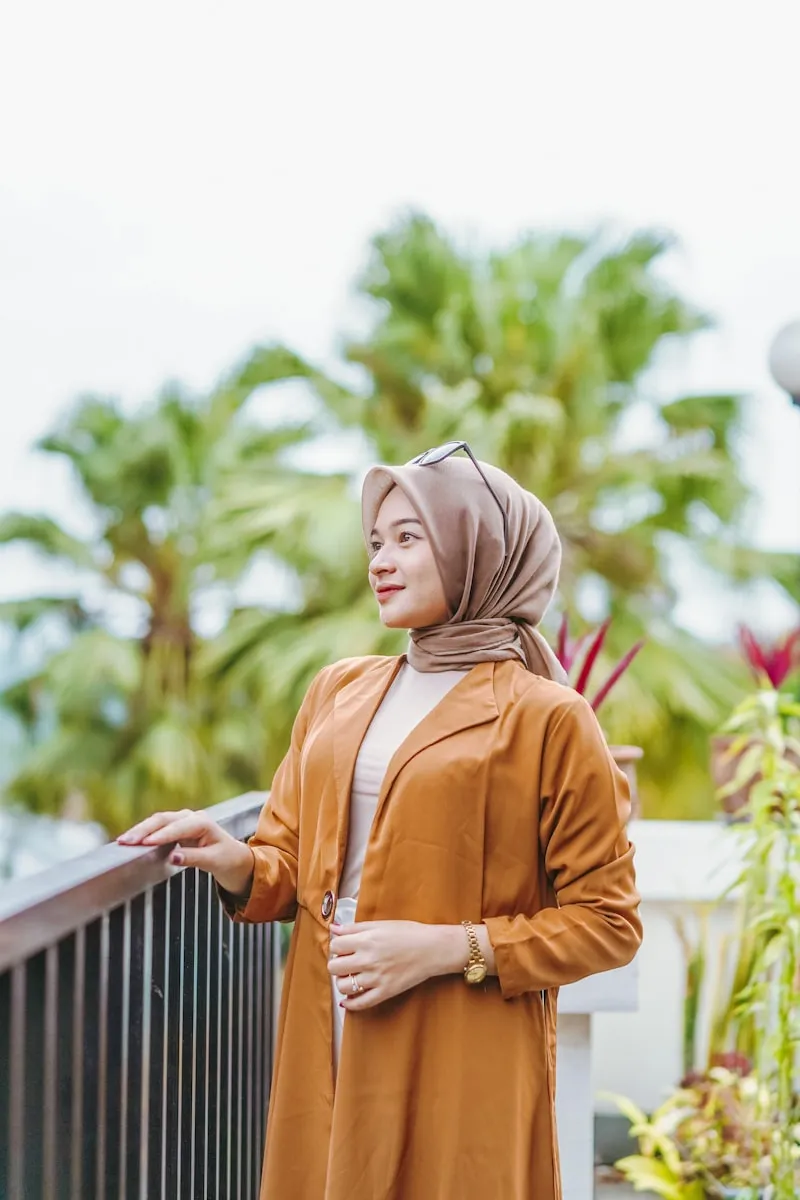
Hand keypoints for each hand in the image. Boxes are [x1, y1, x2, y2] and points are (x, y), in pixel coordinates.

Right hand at [117, 809, 254, 896]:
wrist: (235, 859)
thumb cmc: (227, 859)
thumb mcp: (214, 861)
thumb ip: (193, 858)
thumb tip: (172, 857)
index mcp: (203, 822)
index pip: (177, 827)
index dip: (161, 835)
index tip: (144, 843)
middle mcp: (191, 817)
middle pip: (163, 819)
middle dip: (143, 830)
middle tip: (125, 842)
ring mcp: (183, 821)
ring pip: (157, 821)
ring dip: (140, 830)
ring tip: (122, 841)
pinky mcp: (176, 828)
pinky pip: (157, 827)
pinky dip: (144, 833)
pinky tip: (130, 840)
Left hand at [328, 920, 442, 1011]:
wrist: (432, 949)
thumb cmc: (409, 934)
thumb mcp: (380, 925)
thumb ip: (354, 928)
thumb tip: (334, 928)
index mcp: (366, 940)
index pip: (335, 946)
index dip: (338, 946)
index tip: (344, 947)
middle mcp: (368, 960)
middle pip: (334, 967)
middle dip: (337, 964)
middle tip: (346, 962)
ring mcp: (376, 978)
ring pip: (343, 987)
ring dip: (343, 982)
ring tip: (351, 976)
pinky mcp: (385, 992)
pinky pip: (360, 1003)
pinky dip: (350, 1004)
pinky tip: (348, 999)